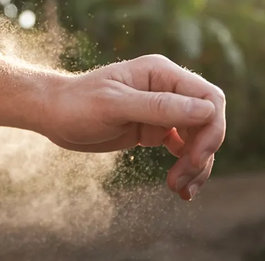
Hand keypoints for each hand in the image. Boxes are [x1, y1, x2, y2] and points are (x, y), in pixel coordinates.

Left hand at [40, 54, 225, 200]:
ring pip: (199, 138)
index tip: (195, 158)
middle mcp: (167, 89)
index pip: (209, 98)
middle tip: (183, 180)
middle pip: (208, 121)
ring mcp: (162, 110)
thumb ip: (158, 107)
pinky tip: (181, 188)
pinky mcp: (154, 129)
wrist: (52, 114)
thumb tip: (207, 111)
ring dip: (196, 166)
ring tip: (180, 190)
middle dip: (202, 153)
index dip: (212, 129)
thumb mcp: (114, 105)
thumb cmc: (77, 104)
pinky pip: (184, 149)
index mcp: (161, 73)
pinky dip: (187, 168)